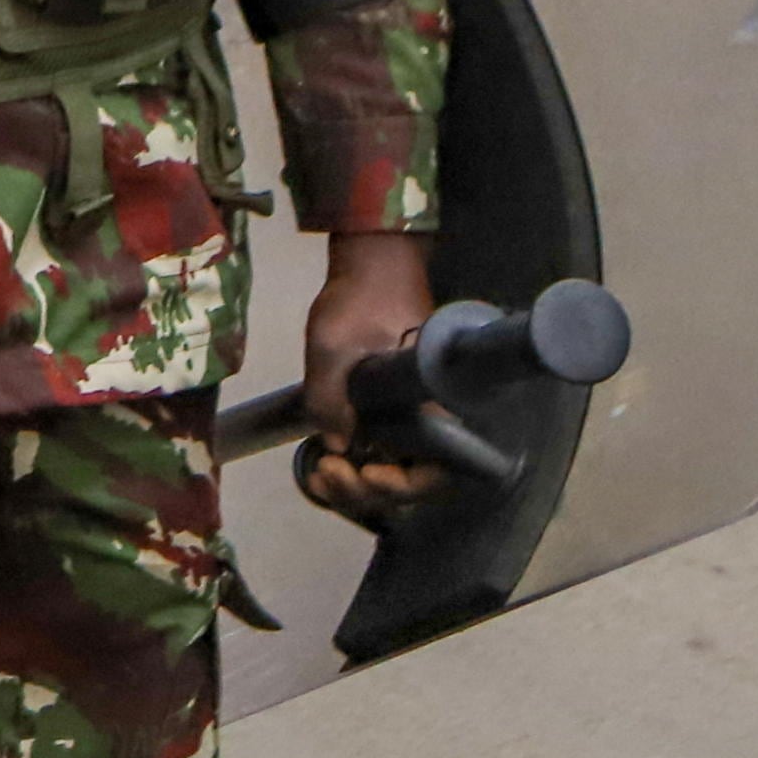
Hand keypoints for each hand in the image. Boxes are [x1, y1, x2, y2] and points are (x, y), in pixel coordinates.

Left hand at [290, 231, 453, 521]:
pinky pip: (383, 456)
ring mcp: (410, 418)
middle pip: (411, 482)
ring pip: (394, 473)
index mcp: (433, 402)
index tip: (367, 472)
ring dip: (358, 486)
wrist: (370, 267)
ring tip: (322, 473)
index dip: (402, 485)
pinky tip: (327, 466)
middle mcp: (430, 418)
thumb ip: (330, 394)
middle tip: (328, 472)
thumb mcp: (333, 341)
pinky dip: (357, 470)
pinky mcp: (392, 414)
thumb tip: (338, 445)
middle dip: (368, 490)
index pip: (435, 471)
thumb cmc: (361, 298)